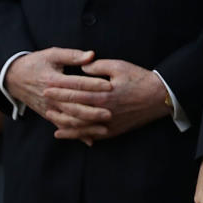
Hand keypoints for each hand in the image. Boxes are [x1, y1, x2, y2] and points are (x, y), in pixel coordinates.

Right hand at [4, 48, 110, 142]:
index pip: (76, 84)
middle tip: (110, 113)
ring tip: (104, 128)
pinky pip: (63, 127)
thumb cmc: (35, 63)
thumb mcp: (52, 55)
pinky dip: (76, 134)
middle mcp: (51, 97)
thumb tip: (91, 55)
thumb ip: (72, 56)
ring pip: (69, 121)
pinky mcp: (48, 115)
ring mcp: (49, 108)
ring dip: (86, 126)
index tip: (110, 86)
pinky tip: (90, 140)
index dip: (93, 85)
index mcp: (53, 80)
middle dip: (92, 111)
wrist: (13, 78)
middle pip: (73, 106)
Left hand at [41, 59, 168, 141]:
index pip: (75, 93)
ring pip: (79, 125)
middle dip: (57, 105)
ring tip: (50, 117)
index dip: (60, 91)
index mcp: (103, 94)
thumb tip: (81, 68)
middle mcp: (103, 111)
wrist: (159, 97)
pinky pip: (90, 134)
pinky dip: (75, 135)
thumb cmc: (140, 79)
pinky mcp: (112, 131)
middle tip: (43, 101)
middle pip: (74, 110)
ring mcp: (107, 123)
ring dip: (62, 122)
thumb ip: (98, 67)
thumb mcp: (119, 66)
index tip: (46, 88)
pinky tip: (63, 133)